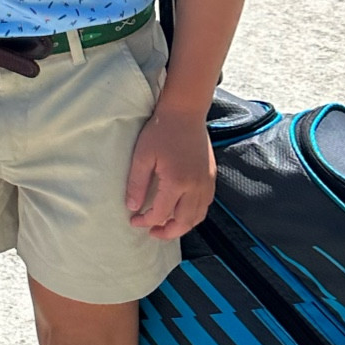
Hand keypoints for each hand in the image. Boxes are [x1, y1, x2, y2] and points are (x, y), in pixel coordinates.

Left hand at [125, 105, 215, 238]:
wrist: (185, 113)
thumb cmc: (161, 131)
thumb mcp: (142, 156)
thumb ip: (137, 184)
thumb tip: (133, 207)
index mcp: (177, 182)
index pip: (161, 214)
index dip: (146, 222)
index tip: (134, 221)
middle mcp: (195, 187)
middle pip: (184, 222)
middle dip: (167, 232)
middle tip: (151, 232)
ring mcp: (206, 183)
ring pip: (198, 216)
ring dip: (183, 226)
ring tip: (166, 226)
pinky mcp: (211, 177)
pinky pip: (205, 205)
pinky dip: (194, 214)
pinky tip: (182, 211)